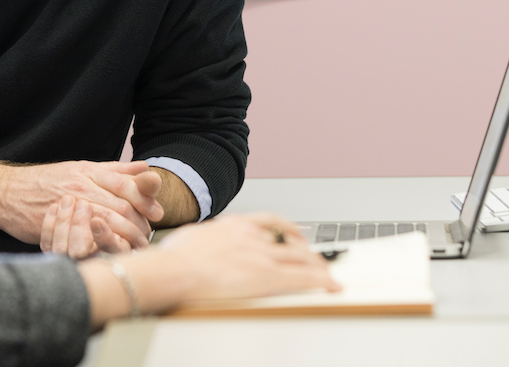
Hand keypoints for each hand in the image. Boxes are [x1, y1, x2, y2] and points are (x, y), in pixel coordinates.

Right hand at [0, 160, 162, 249]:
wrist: (6, 192)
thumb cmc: (45, 182)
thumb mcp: (79, 169)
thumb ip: (113, 170)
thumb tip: (145, 167)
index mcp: (88, 172)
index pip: (125, 184)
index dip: (144, 199)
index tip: (157, 213)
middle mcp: (79, 186)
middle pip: (119, 205)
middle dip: (139, 222)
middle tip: (148, 236)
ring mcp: (67, 206)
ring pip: (105, 222)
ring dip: (124, 237)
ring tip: (134, 247)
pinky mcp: (55, 226)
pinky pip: (82, 238)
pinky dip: (99, 246)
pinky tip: (109, 253)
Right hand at [147, 213, 338, 303]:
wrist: (178, 269)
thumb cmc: (176, 258)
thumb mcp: (190, 237)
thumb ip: (203, 238)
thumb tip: (198, 242)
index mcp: (233, 225)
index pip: (269, 221)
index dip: (286, 227)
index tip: (294, 233)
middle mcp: (252, 236)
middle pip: (289, 241)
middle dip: (305, 251)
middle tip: (315, 259)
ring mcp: (262, 255)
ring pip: (302, 258)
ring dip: (318, 266)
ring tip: (328, 274)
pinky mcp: (269, 276)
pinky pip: (304, 277)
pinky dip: (323, 281)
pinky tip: (332, 286)